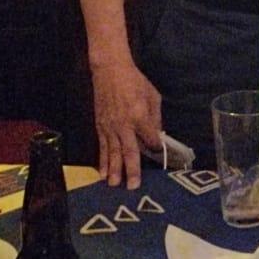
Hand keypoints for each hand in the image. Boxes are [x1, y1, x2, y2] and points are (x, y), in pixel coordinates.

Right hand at [91, 61, 161, 188]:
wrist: (110, 71)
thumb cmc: (135, 81)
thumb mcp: (152, 95)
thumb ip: (155, 116)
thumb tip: (157, 134)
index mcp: (140, 116)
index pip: (150, 139)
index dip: (155, 147)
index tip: (157, 150)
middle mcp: (124, 125)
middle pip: (129, 151)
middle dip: (132, 170)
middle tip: (133, 187)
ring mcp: (110, 127)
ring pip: (113, 153)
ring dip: (114, 170)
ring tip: (114, 185)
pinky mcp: (100, 126)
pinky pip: (102, 147)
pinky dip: (101, 161)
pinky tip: (101, 174)